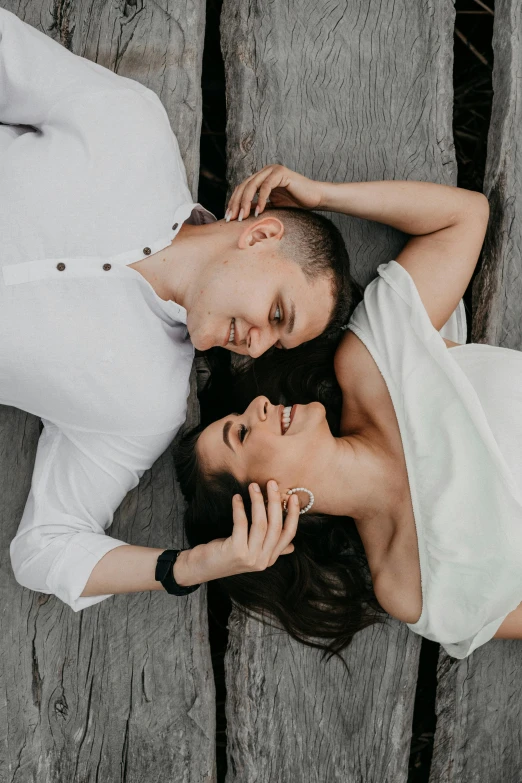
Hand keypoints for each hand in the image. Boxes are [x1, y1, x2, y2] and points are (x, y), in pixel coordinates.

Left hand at [183, 480, 299, 583]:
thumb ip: (270, 548)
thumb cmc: (226, 554)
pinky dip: (240, 508)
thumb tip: (292, 546)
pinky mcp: (236, 551)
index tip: (294, 497)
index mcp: (270, 559)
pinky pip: (241, 523)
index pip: (288, 534)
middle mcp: (263, 560)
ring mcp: (250, 557)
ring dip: (258, 501)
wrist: (200, 568)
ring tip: (254, 486)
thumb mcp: (251, 551)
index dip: (293, 515)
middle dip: (275, 502)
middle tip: (271, 484)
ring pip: (261, 523)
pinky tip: (236, 498)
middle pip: (276, 526)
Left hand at [225, 164, 323, 220]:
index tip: (228, 218)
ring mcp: (272, 170)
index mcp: (260, 178)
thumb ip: (256, 207)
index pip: (241, 189)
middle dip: (236, 203)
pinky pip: (266, 186)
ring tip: (243, 217)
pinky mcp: (281, 173)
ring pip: (252, 185)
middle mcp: (264, 171)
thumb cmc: (295, 204)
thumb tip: (240, 215)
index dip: (233, 203)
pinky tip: (259, 212)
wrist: (314, 199)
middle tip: (232, 219)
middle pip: (243, 186)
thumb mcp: (271, 207)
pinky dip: (261, 199)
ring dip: (245, 202)